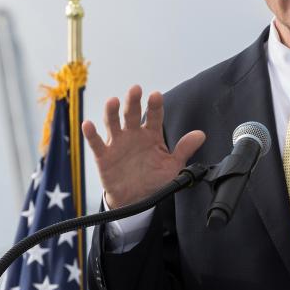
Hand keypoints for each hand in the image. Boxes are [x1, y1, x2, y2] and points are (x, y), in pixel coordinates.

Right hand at [82, 85, 205, 207]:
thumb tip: (201, 135)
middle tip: (135, 90)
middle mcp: (134, 135)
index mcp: (151, 135)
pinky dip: (91, 134)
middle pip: (132, 114)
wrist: (137, 199)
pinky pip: (96, 143)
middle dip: (133, 101)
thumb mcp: (173, 166)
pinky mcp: (104, 156)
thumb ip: (184, 149)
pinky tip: (88, 124)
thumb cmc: (155, 179)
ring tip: (114, 101)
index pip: (154, 116)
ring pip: (113, 123)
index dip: (155, 106)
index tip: (156, 95)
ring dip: (112, 112)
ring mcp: (118, 143)